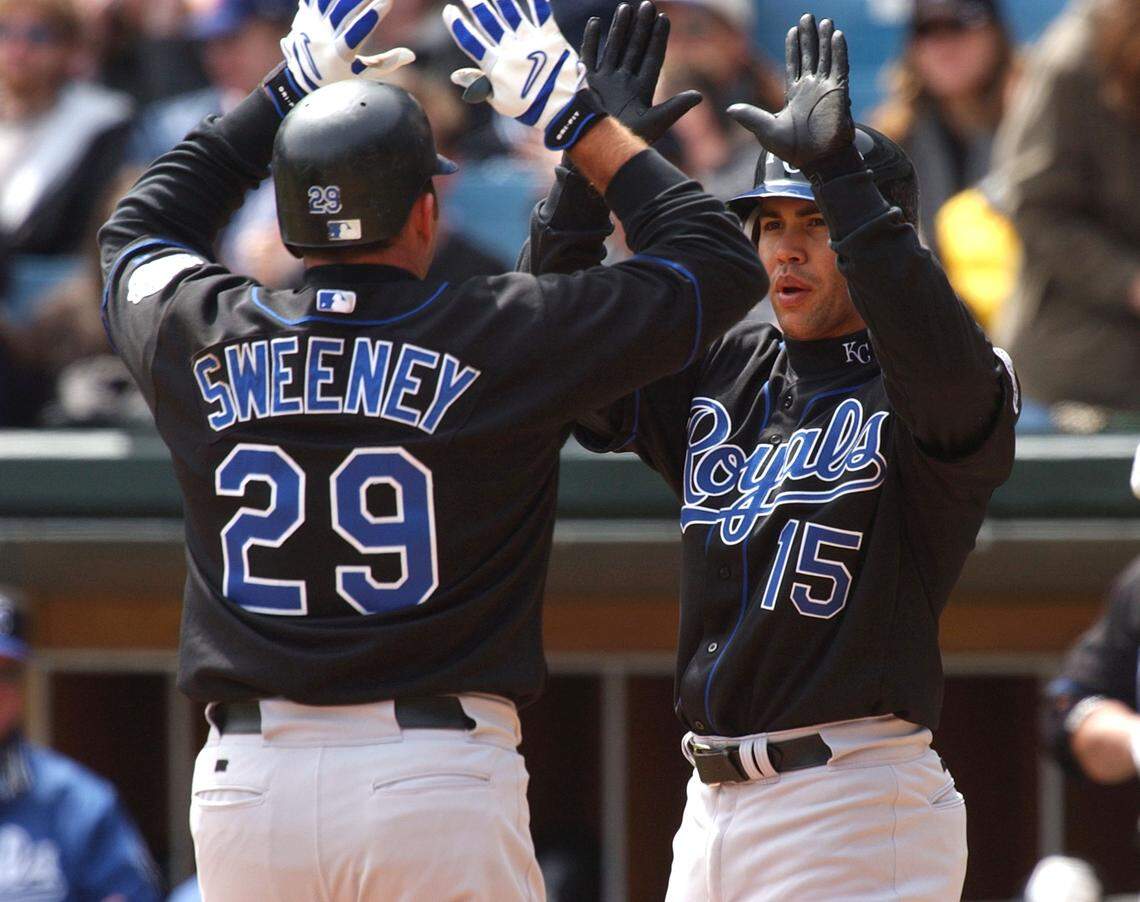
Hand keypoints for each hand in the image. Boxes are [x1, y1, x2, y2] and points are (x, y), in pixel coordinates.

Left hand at [281, 0, 413, 93]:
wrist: (299, 80)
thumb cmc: (339, 81)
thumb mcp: (362, 78)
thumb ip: (385, 64)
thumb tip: (411, 55)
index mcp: (337, 59)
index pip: (354, 36)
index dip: (370, 18)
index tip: (387, 2)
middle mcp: (321, 42)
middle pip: (342, 13)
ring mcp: (309, 26)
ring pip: (327, 2)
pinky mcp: (303, 15)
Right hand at [443, 0, 583, 129]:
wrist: (563, 110)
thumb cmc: (529, 108)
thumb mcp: (500, 101)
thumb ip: (478, 84)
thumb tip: (455, 75)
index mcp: (497, 67)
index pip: (472, 43)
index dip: (459, 26)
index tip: (449, 11)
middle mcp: (511, 51)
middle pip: (489, 22)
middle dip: (476, 5)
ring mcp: (531, 42)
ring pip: (511, 13)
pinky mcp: (551, 37)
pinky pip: (541, 12)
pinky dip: (536, 0)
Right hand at [579, 1, 700, 143]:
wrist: (597, 150)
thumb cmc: (626, 142)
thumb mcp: (655, 124)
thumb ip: (674, 108)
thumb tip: (699, 96)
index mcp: (641, 91)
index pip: (653, 58)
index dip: (658, 39)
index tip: (664, 18)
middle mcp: (624, 83)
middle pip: (634, 49)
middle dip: (641, 27)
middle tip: (648, 5)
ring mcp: (605, 82)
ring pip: (614, 48)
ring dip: (620, 29)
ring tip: (626, 7)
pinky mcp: (587, 84)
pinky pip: (589, 57)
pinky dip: (591, 40)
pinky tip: (595, 22)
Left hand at [726, 14, 852, 171]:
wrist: (816, 161)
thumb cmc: (793, 150)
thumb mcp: (766, 131)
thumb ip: (750, 117)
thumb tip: (730, 109)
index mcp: (794, 95)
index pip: (794, 65)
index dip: (794, 47)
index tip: (792, 30)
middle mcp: (811, 89)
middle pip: (811, 56)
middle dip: (809, 37)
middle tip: (807, 17)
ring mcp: (826, 89)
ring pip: (826, 57)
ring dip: (825, 39)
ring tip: (825, 20)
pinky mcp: (839, 93)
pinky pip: (840, 67)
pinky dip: (839, 51)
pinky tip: (837, 35)